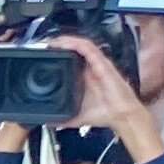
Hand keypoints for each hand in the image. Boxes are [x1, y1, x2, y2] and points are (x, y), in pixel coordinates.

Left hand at [55, 37, 160, 159]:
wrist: (121, 116)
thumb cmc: (104, 113)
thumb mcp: (76, 115)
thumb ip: (62, 117)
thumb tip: (47, 122)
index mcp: (84, 76)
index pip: (70, 58)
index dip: (57, 53)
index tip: (43, 54)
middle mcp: (90, 67)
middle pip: (74, 48)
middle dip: (58, 44)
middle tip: (43, 45)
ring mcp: (97, 63)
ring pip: (80, 44)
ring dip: (65, 40)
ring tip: (51, 41)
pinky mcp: (102, 63)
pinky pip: (88, 47)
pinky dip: (75, 43)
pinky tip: (64, 43)